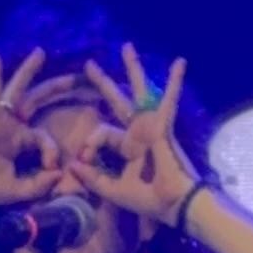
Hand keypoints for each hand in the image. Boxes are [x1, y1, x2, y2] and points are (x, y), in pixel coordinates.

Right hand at [0, 49, 63, 215]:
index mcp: (19, 142)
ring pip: (17, 92)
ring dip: (28, 72)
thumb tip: (59, 174)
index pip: (44, 137)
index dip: (52, 151)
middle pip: (36, 102)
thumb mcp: (18, 189)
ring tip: (40, 53)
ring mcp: (0, 123)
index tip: (51, 169)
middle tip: (77, 75)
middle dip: (57, 88)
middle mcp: (12, 128)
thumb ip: (38, 184)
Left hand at [73, 46, 198, 228]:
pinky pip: (170, 99)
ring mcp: (151, 126)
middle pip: (117, 102)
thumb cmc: (149, 200)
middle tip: (89, 65)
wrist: (174, 204)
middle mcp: (138, 132)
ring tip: (126, 47)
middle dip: (103, 83)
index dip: (89, 143)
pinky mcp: (162, 125)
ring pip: (139, 91)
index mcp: (127, 147)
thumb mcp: (113, 190)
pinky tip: (180, 61)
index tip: (83, 157)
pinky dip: (175, 82)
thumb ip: (93, 178)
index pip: (101, 133)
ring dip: (133, 69)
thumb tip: (72, 164)